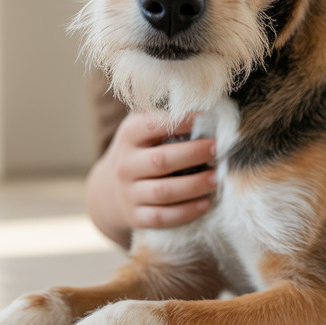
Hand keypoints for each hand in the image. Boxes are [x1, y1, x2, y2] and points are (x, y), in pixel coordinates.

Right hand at [86, 112, 217, 248]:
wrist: (108, 189)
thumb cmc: (140, 151)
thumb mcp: (142, 129)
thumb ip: (166, 118)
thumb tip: (206, 107)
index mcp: (128, 136)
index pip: (153, 125)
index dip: (180, 122)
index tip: (206, 118)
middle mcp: (126, 164)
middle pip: (161, 161)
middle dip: (193, 154)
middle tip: (217, 148)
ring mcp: (129, 192)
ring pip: (163, 192)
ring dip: (194, 185)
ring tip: (216, 178)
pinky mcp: (136, 216)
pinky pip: (162, 217)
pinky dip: (185, 212)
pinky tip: (205, 204)